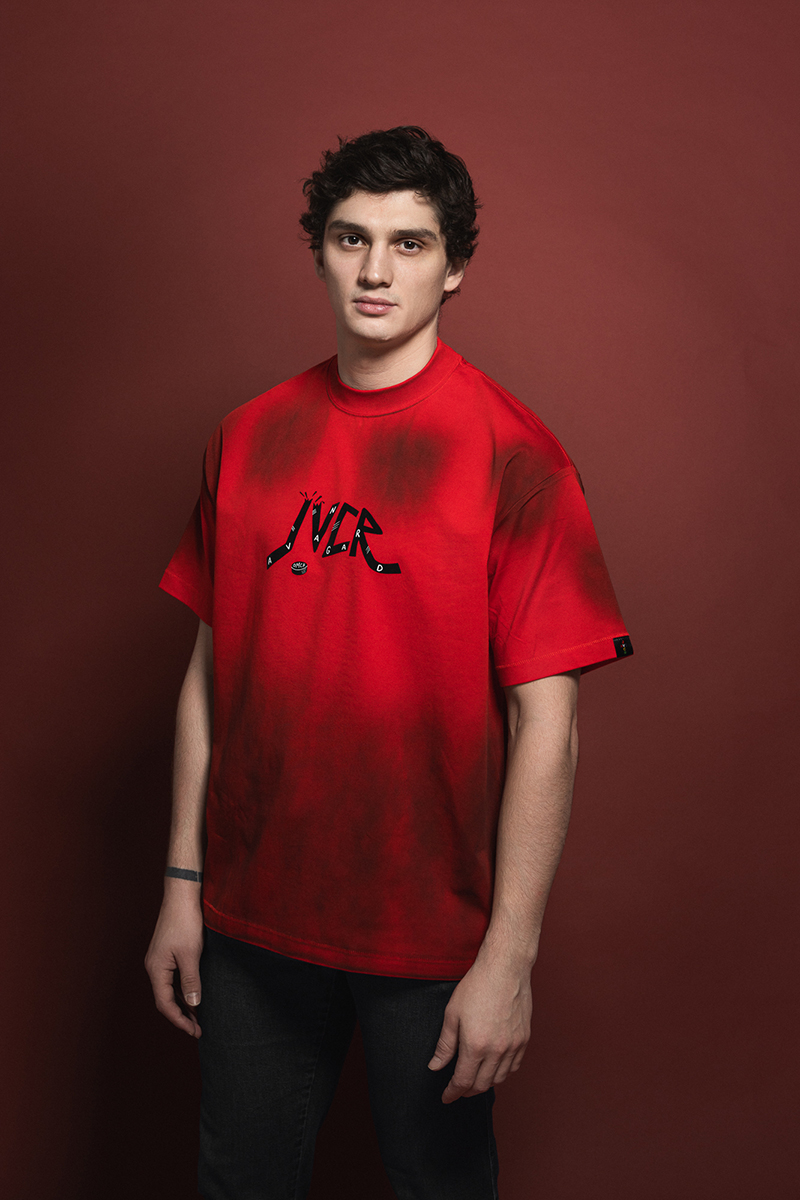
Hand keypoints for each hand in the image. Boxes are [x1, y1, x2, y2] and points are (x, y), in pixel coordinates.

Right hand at [144, 889, 204, 1037]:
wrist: (182, 894)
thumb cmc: (185, 921)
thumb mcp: (191, 954)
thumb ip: (191, 981)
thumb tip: (194, 1005)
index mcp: (156, 969)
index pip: (164, 1004)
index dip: (179, 1020)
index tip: (194, 1031)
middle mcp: (154, 966)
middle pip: (165, 999)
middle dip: (181, 1015)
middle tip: (198, 1029)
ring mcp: (159, 959)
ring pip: (169, 989)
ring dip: (182, 1003)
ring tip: (198, 1017)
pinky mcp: (167, 952)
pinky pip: (172, 978)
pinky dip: (182, 990)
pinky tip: (195, 994)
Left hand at [427, 954, 531, 1102]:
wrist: (505, 969)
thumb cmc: (476, 987)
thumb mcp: (452, 1014)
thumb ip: (444, 1045)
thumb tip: (435, 1067)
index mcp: (475, 1045)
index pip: (462, 1082)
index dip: (452, 1093)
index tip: (446, 1097)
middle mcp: (497, 1050)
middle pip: (481, 1085)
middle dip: (467, 1091)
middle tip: (458, 1090)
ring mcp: (513, 1046)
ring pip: (499, 1078)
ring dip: (485, 1083)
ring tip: (474, 1079)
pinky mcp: (524, 1039)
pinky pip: (514, 1067)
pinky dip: (503, 1073)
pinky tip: (494, 1068)